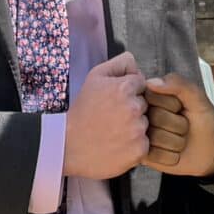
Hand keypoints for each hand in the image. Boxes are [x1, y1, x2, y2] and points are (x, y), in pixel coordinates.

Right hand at [64, 52, 148, 178]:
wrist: (68, 145)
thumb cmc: (82, 110)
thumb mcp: (95, 77)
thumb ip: (120, 63)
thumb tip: (138, 66)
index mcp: (124, 88)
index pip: (141, 84)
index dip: (129, 91)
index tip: (115, 101)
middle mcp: (134, 108)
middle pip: (145, 104)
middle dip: (133, 109)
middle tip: (113, 118)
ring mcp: (137, 131)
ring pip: (145, 124)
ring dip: (134, 127)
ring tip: (114, 132)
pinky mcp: (139, 150)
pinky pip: (145, 143)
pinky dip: (134, 145)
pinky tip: (118, 144)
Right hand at [146, 74, 213, 177]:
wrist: (212, 153)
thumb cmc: (205, 123)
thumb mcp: (199, 100)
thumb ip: (179, 85)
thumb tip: (150, 82)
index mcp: (154, 95)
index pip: (153, 95)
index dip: (173, 105)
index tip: (182, 108)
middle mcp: (144, 115)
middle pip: (155, 117)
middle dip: (177, 124)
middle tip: (185, 127)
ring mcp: (141, 135)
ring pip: (153, 137)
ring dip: (175, 142)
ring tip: (181, 140)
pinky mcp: (142, 154)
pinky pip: (151, 155)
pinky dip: (169, 156)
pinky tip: (174, 153)